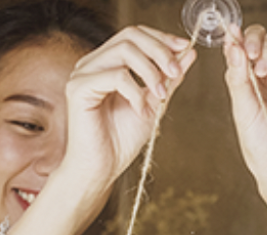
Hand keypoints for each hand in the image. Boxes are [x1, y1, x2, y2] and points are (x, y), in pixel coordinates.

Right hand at [58, 26, 196, 194]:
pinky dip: (135, 92)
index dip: (161, 38)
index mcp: (107, 63)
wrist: (101, 169)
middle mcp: (92, 64)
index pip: (134, 34)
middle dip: (160, 51)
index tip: (184, 49)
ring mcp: (83, 74)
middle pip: (130, 36)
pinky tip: (140, 110)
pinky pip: (115, 76)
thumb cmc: (121, 141)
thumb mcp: (154, 103)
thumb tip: (188, 52)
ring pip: (124, 51)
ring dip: (151, 72)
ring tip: (160, 95)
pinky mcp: (78, 89)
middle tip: (176, 73)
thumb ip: (168, 77)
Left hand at [223, 25, 266, 209]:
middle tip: (249, 52)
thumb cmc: (260, 146)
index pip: (237, 50)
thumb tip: (231, 45)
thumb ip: (237, 78)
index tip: (230, 34)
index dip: (233, 39)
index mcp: (242, 84)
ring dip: (265, 50)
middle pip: (257, 40)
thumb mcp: (243, 110)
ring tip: (261, 72)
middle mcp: (261, 78)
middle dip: (251, 39)